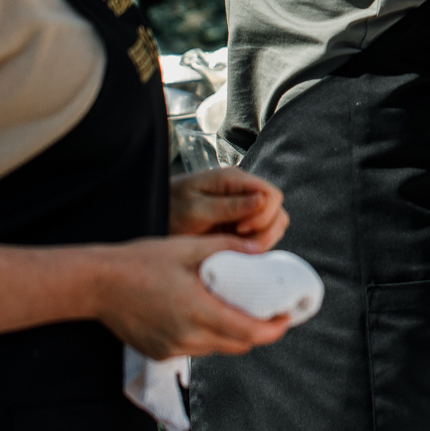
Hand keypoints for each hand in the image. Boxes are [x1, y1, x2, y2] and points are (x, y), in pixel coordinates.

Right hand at [93, 234, 291, 358]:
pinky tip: (204, 314)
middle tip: (266, 311)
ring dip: (232, 334)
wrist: (96, 284)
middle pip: (237, 345)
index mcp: (198, 312)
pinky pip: (195, 349)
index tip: (285, 317)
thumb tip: (259, 250)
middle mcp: (187, 338)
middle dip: (257, 331)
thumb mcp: (186, 247)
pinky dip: (207, 336)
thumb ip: (226, 248)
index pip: (249, 333)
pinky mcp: (159, 352)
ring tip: (237, 310)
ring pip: (216, 348)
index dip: (273, 329)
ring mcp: (171, 349)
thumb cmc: (140, 261)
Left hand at [170, 166, 288, 249]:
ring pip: (273, 224)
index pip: (271, 194)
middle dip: (265, 231)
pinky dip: (255, 246)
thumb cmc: (169, 208)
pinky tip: (235, 250)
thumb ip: (229, 206)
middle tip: (239, 241)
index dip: (264, 215)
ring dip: (262, 240)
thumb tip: (262, 201)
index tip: (240, 229)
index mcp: (234, 180)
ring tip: (237, 248)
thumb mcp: (195, 208)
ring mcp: (243, 209)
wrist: (152, 215)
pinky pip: (261, 236)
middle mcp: (244, 192)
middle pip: (276, 211)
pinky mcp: (239, 225)